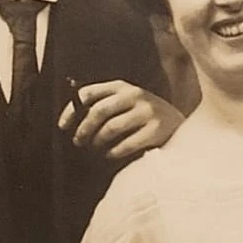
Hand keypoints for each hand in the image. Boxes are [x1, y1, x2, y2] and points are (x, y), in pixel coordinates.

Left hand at [59, 81, 181, 161]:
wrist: (179, 126)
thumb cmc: (144, 117)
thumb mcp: (126, 103)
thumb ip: (104, 105)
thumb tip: (73, 118)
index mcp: (122, 87)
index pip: (89, 93)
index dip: (72, 110)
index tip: (63, 126)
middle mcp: (134, 95)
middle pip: (98, 111)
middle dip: (83, 129)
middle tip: (78, 142)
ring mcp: (147, 112)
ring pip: (110, 129)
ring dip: (97, 143)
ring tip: (95, 151)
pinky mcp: (156, 130)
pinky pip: (125, 144)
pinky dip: (113, 153)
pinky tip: (110, 156)